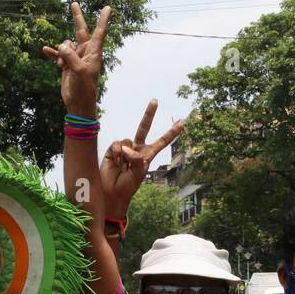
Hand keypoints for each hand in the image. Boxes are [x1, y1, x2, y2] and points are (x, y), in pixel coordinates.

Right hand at [42, 3, 110, 115]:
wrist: (78, 103)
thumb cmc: (84, 88)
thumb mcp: (79, 71)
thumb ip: (70, 56)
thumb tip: (61, 45)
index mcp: (93, 52)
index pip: (99, 32)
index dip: (103, 19)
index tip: (108, 7)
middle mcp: (85, 52)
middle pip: (80, 30)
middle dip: (77, 17)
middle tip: (74, 3)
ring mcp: (75, 57)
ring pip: (65, 45)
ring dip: (61, 51)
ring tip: (62, 64)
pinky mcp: (66, 64)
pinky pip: (58, 55)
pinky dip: (52, 53)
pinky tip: (44, 49)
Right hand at [100, 100, 185, 221]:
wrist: (111, 192)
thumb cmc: (127, 186)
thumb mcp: (137, 174)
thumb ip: (136, 160)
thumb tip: (128, 147)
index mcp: (147, 155)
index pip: (162, 141)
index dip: (172, 132)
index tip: (183, 122)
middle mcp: (137, 149)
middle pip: (144, 128)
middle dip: (149, 114)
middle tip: (155, 100)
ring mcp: (125, 148)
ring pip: (128, 140)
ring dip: (125, 154)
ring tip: (122, 166)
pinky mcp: (113, 149)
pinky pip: (117, 144)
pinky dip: (117, 153)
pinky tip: (115, 162)